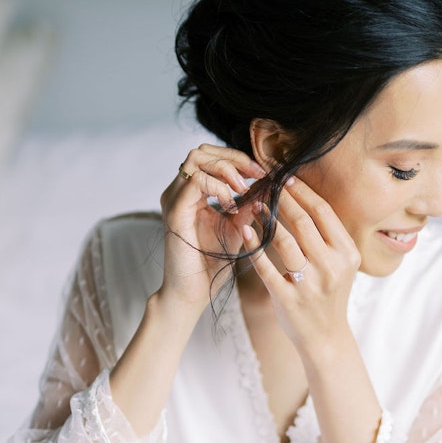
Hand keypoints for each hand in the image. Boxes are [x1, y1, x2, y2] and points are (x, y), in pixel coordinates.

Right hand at [159, 143, 265, 307]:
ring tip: (242, 190)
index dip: (239, 159)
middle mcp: (179, 191)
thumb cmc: (213, 263)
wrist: (194, 292)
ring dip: (226, 169)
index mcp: (192, 193)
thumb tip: (268, 183)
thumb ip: (248, 204)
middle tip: (256, 175)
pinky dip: (218, 188)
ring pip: (197, 158)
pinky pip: (195, 181)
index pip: (212, 156)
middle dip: (234, 158)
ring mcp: (174, 198)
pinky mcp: (174, 211)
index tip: (263, 173)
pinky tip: (231, 206)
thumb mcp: (238, 227)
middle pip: (203, 150)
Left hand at [241, 176, 360, 356]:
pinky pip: (266, 267)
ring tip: (254, 204)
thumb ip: (328, 236)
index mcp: (347, 254)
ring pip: (284, 241)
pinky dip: (254, 246)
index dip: (303, 191)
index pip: (323, 212)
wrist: (325, 338)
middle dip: (282, 198)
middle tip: (267, 182)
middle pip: (303, 222)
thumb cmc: (329, 295)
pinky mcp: (287, 299)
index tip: (286, 177)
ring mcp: (309, 285)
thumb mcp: (340, 265)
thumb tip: (306, 197)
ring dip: (266, 218)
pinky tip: (245, 230)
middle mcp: (331, 267)